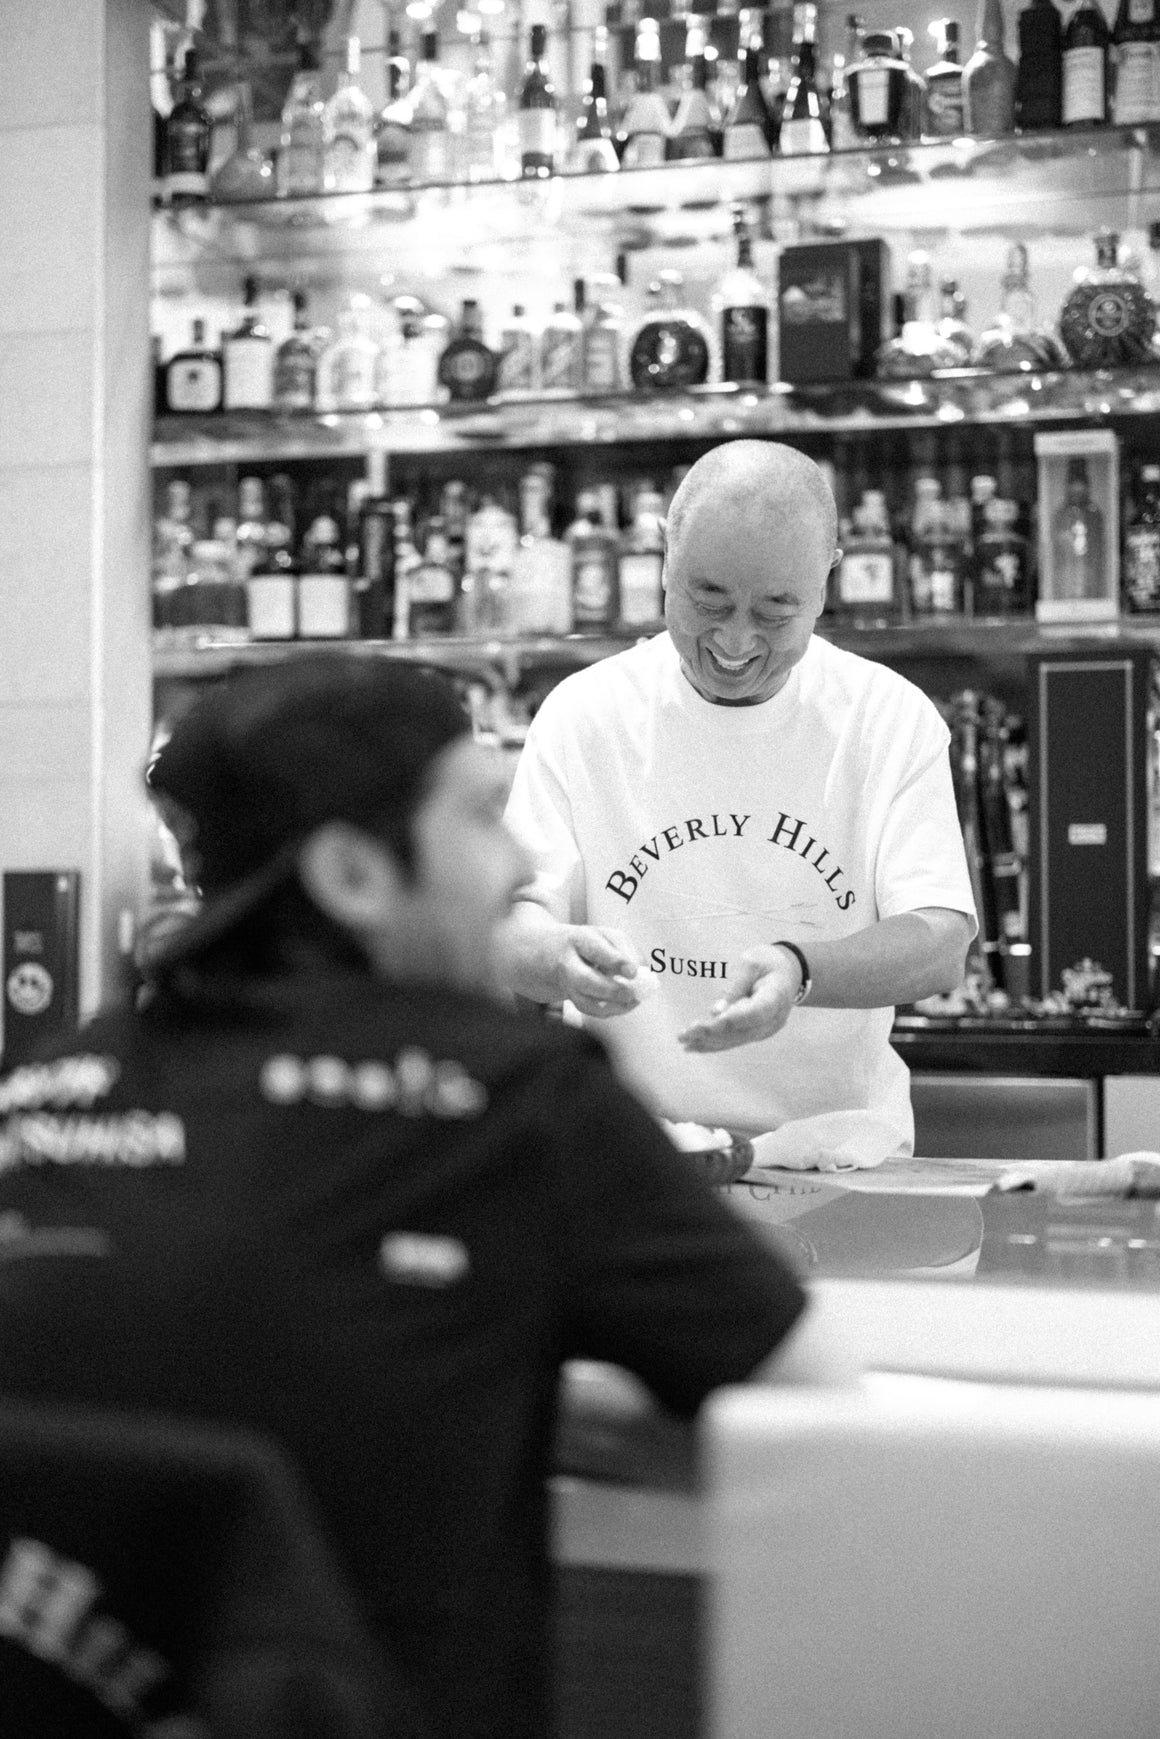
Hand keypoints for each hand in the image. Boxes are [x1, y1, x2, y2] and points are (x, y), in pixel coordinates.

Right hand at [560, 926, 650, 1019]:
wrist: (556, 953)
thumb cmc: (593, 943)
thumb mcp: (608, 936)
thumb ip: (628, 951)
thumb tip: (643, 973)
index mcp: (579, 939)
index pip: (596, 950)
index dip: (615, 962)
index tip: (633, 972)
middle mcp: (568, 963)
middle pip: (585, 980)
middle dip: (610, 990)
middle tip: (630, 994)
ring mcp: (567, 984)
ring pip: (584, 1002)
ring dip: (611, 1006)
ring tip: (632, 1001)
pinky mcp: (571, 998)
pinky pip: (589, 1009)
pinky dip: (609, 1010)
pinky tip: (625, 1004)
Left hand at [678, 945, 801, 1052]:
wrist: (788, 973)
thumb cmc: (768, 963)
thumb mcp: (751, 963)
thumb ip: (735, 986)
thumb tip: (715, 1012)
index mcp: (776, 996)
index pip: (755, 1012)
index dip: (733, 1019)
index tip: (710, 1021)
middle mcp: (773, 1019)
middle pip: (741, 1031)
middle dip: (711, 1034)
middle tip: (684, 1034)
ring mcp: (766, 1030)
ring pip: (736, 1040)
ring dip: (708, 1042)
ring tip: (684, 1041)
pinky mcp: (757, 1033)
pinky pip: (735, 1040)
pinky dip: (714, 1043)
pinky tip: (694, 1046)